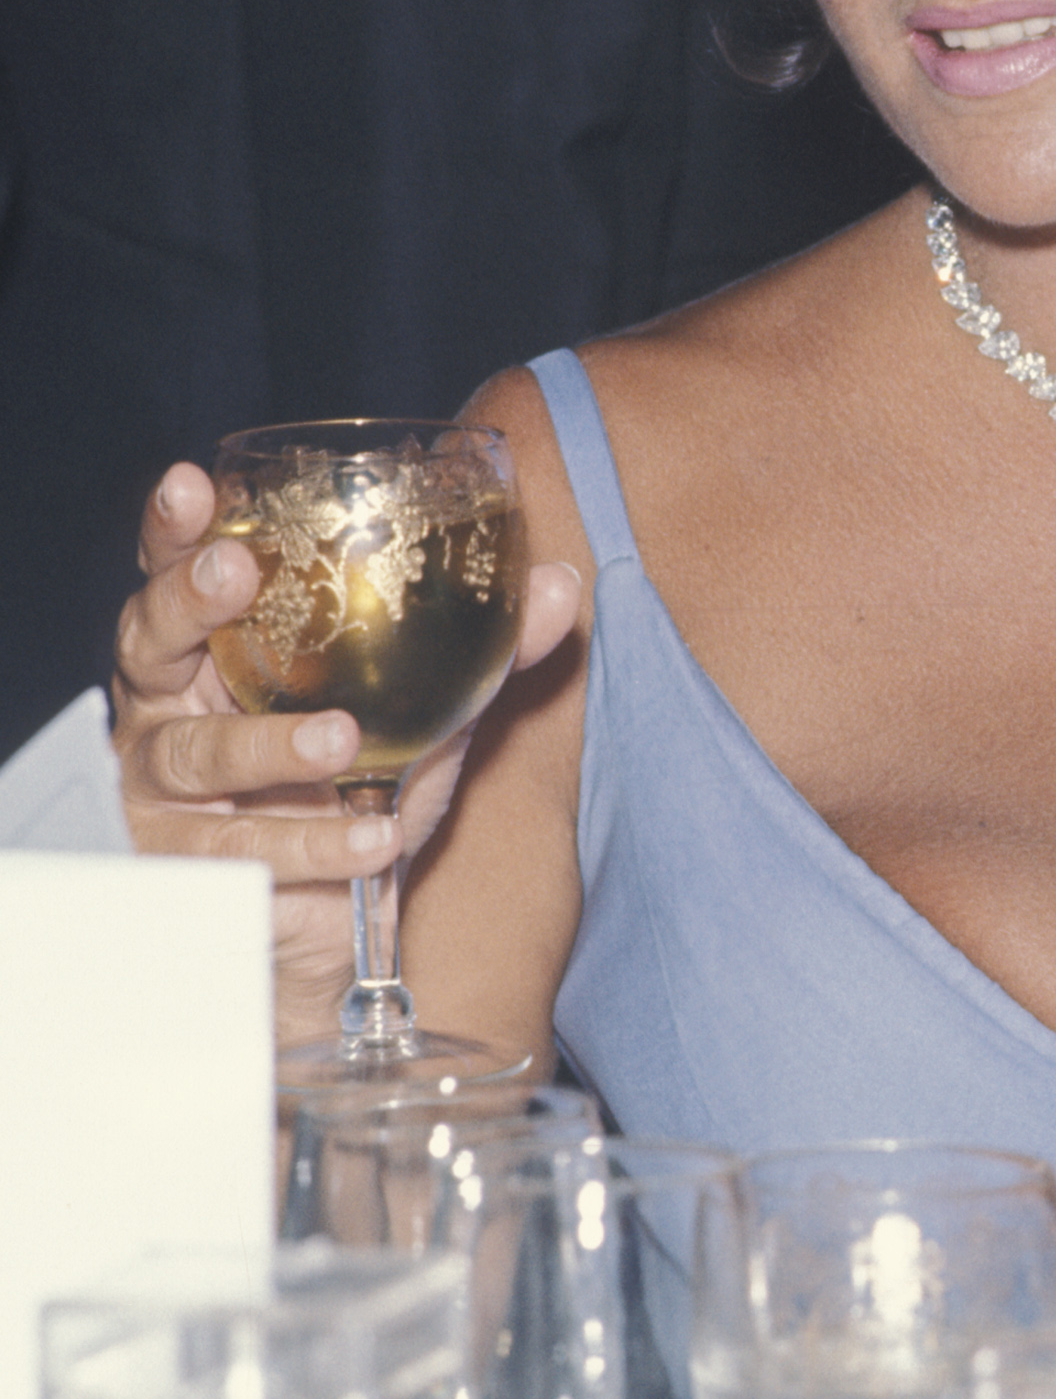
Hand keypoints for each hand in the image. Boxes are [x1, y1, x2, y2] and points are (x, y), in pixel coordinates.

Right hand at [113, 461, 580, 1038]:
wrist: (339, 916)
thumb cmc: (362, 781)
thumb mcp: (429, 707)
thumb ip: (484, 647)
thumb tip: (562, 584)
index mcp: (220, 643)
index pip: (179, 568)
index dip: (175, 525)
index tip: (194, 483)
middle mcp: (171, 703)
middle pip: (151, 638)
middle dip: (188, 600)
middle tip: (234, 573)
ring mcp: (162, 789)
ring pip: (193, 754)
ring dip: (268, 744)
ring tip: (340, 739)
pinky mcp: (182, 870)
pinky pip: (239, 854)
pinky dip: (312, 847)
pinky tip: (373, 836)